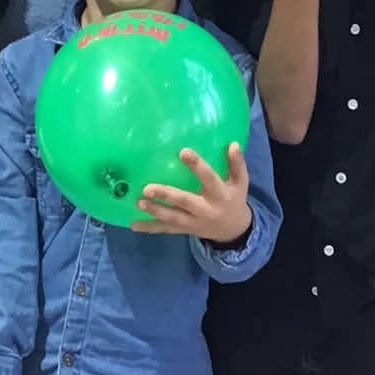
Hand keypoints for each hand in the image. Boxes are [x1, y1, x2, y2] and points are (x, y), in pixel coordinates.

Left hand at [133, 142, 251, 243]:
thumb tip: (233, 144)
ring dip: (155, 211)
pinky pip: (167, 229)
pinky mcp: (185, 230)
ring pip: (173, 218)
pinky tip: (133, 225)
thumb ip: (237, 164)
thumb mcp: (240, 182)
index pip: (209, 178)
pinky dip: (150, 228)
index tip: (183, 151)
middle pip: (185, 201)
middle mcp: (206, 209)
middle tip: (147, 188)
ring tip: (139, 202)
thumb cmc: (234, 198)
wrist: (233, 230)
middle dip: (166, 195)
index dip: (197, 166)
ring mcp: (194, 222)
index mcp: (220, 194)